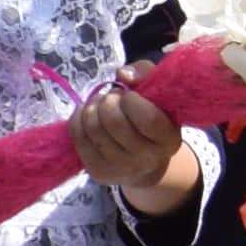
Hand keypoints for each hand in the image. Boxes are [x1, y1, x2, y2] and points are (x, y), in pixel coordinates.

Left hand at [71, 81, 201, 214]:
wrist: (144, 163)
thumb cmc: (151, 118)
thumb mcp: (157, 94)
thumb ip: (145, 73)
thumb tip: (122, 74)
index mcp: (168, 140)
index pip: (147, 118)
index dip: (131, 100)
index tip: (129, 95)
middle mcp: (147, 159)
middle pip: (114, 122)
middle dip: (107, 101)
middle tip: (111, 98)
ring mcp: (120, 168)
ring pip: (93, 128)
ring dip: (91, 107)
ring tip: (99, 104)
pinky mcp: (98, 172)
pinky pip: (78, 137)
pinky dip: (78, 118)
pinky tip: (87, 114)